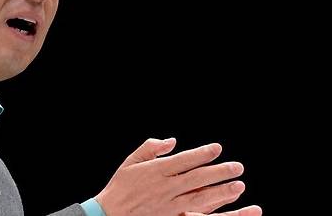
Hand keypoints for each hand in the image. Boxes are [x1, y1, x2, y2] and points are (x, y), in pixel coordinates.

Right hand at [94, 138, 261, 215]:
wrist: (110, 213)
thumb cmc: (121, 186)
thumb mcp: (131, 162)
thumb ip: (150, 148)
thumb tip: (172, 141)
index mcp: (155, 171)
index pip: (184, 160)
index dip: (202, 154)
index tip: (217, 148)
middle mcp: (164, 188)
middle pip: (197, 179)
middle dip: (219, 172)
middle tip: (237, 167)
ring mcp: (169, 205)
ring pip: (200, 198)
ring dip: (221, 192)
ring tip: (238, 186)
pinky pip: (195, 214)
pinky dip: (210, 210)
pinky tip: (222, 205)